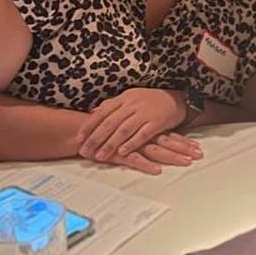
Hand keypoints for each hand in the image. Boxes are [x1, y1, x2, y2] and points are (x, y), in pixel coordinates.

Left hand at [77, 88, 191, 160]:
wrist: (176, 98)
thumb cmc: (150, 100)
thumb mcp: (130, 98)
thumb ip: (112, 106)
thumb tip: (93, 112)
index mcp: (123, 98)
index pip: (102, 112)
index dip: (89, 126)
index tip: (78, 138)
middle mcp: (132, 104)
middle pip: (110, 122)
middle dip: (96, 138)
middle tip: (85, 151)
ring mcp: (144, 113)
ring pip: (124, 130)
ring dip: (111, 144)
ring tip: (100, 156)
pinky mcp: (157, 122)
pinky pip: (142, 134)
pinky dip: (132, 143)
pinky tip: (123, 152)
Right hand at [91, 133, 202, 174]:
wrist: (82, 131)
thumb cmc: (107, 133)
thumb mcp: (127, 133)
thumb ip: (140, 137)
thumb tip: (158, 143)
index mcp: (144, 130)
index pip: (168, 136)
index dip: (183, 142)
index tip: (198, 148)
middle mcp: (140, 136)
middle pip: (166, 143)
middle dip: (184, 149)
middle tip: (199, 155)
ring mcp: (130, 144)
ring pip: (155, 150)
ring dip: (171, 156)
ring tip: (185, 162)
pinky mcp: (119, 153)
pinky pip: (135, 159)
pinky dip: (146, 165)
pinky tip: (156, 170)